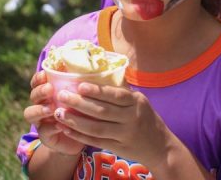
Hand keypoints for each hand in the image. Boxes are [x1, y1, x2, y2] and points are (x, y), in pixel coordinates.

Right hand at [23, 71, 84, 155]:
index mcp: (48, 93)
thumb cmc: (83, 111)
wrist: (84, 137)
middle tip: (50, 89)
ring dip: (39, 109)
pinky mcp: (45, 136)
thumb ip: (78, 85)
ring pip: (30, 113)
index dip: (38, 78)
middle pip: (33, 95)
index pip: (37, 82)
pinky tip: (60, 125)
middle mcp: (41, 105)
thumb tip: (86, 69)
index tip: (45, 74)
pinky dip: (51, 127)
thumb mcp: (82, 96)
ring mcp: (41, 121)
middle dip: (40, 91)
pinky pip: (43, 130)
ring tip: (51, 108)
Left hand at [51, 82, 173, 167]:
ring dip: (75, 121)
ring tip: (59, 114)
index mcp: (137, 102)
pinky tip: (67, 129)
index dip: (97, 90)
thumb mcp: (140, 102)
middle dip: (79, 104)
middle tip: (62, 96)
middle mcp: (132, 118)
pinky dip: (80, 136)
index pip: (115, 95)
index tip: (79, 85)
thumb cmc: (146, 118)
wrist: (161, 146)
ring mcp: (125, 134)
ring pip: (97, 128)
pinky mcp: (119, 148)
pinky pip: (96, 141)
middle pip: (102, 111)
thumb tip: (101, 72)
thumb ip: (122, 92)